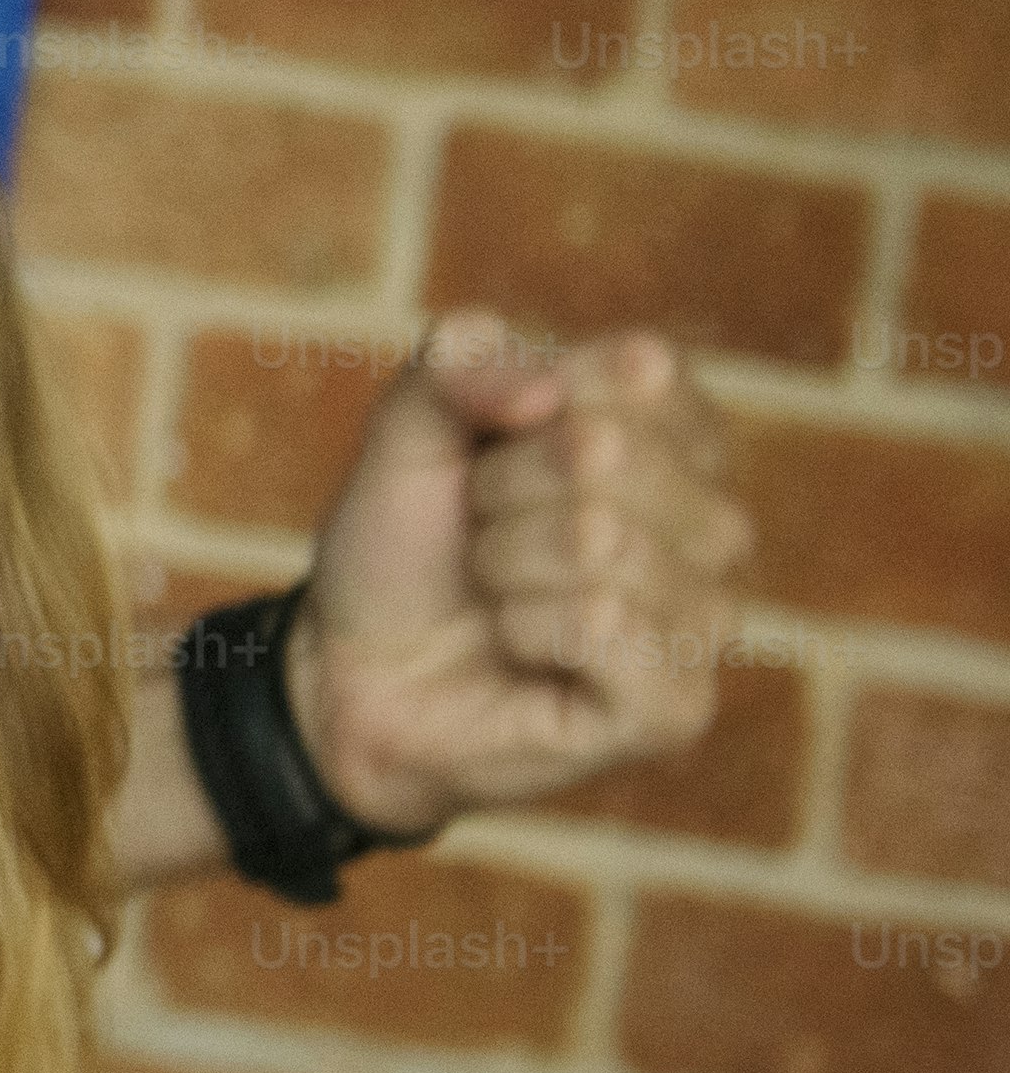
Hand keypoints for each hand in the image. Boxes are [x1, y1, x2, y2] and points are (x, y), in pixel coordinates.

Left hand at [294, 315, 753, 838]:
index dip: (534, 402)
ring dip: (505, 563)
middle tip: (483, 532)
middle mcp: (715, 521)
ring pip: (602, 541)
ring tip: (498, 590)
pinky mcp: (679, 704)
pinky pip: (602, 625)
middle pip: (610, 452)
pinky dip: (525, 627)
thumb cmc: (406, 543)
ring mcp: (706, 615)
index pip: (641, 370)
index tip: (494, 449)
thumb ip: (458, 369)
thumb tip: (550, 383)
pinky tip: (521, 647)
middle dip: (504, 490)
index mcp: (677, 436)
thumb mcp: (406, 430)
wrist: (359, 667)